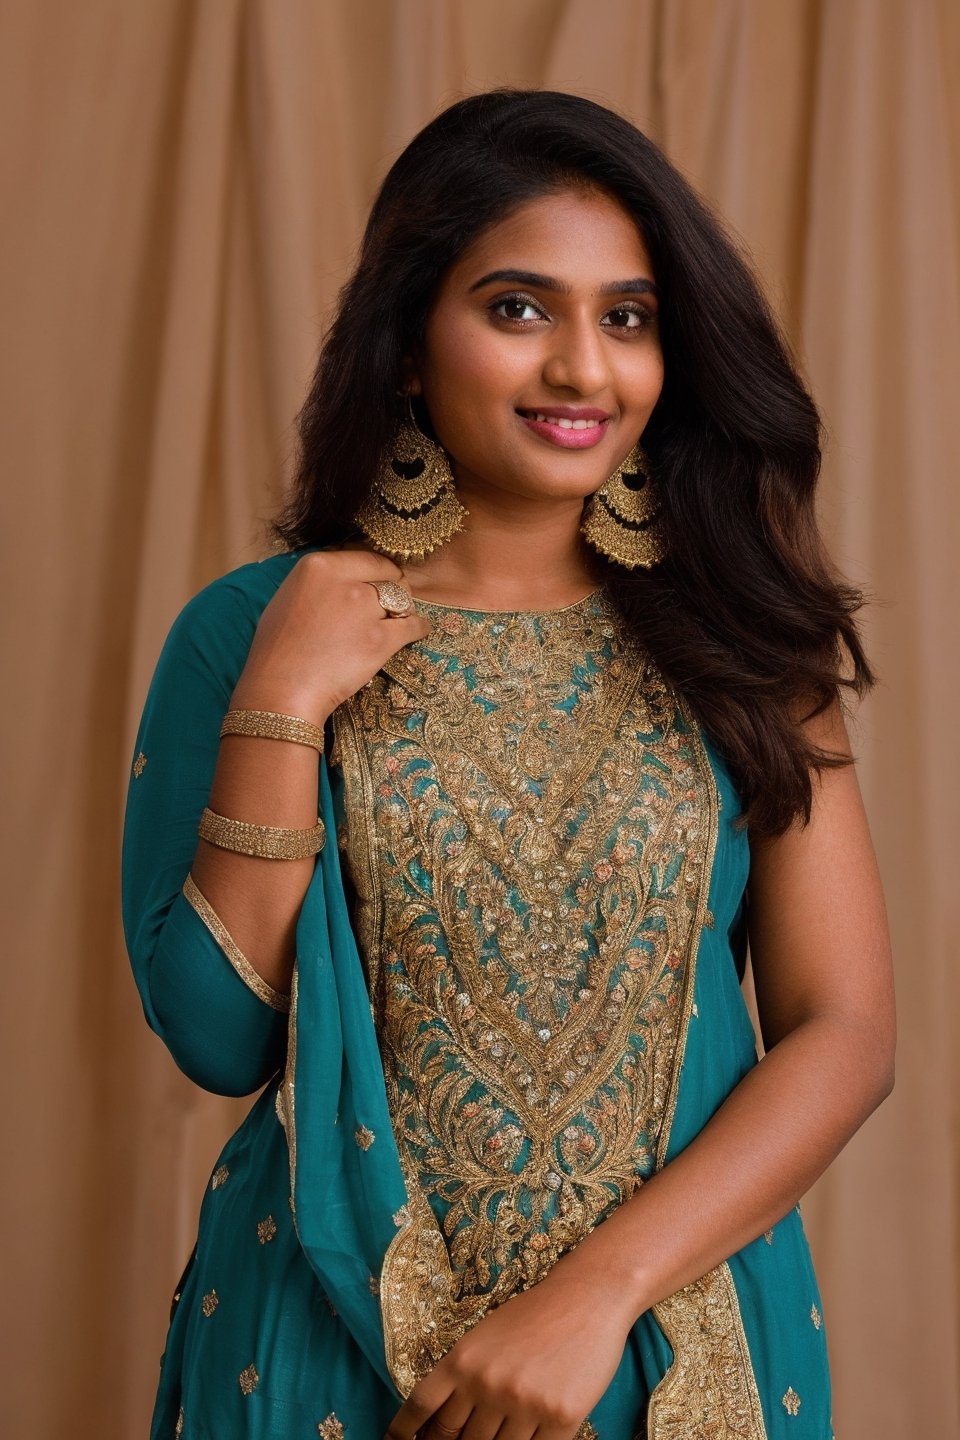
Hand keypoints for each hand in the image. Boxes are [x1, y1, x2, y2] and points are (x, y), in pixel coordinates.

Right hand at [229, 549, 431, 725]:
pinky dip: (418, 628)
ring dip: (405, 609)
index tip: (381, 579)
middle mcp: (345, 582)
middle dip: (395, 586)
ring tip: (402, 619)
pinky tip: (418, 631)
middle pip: (388, 575)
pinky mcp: (381, 639)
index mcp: (318, 565)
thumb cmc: (277, 649)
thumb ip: (320, 582)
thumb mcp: (290, 597)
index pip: (366, 556)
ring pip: (402, 600)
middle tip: (394, 602)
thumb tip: (345, 578)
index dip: (377, 569)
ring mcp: (365, 610)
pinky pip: (412, 626)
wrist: (281, 688)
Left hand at [385, 1253, 633, 1439]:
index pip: (421, 1407)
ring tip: (495, 1437)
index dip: (404, 1432)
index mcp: (463, 1359)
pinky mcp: (560, 1418)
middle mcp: (487, 1384)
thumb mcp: (486, 1336)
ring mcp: (523, 1403)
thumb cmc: (535, 1314)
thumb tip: (442, 1419)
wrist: (587, 1296)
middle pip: (453, 1438)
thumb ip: (464, 1374)